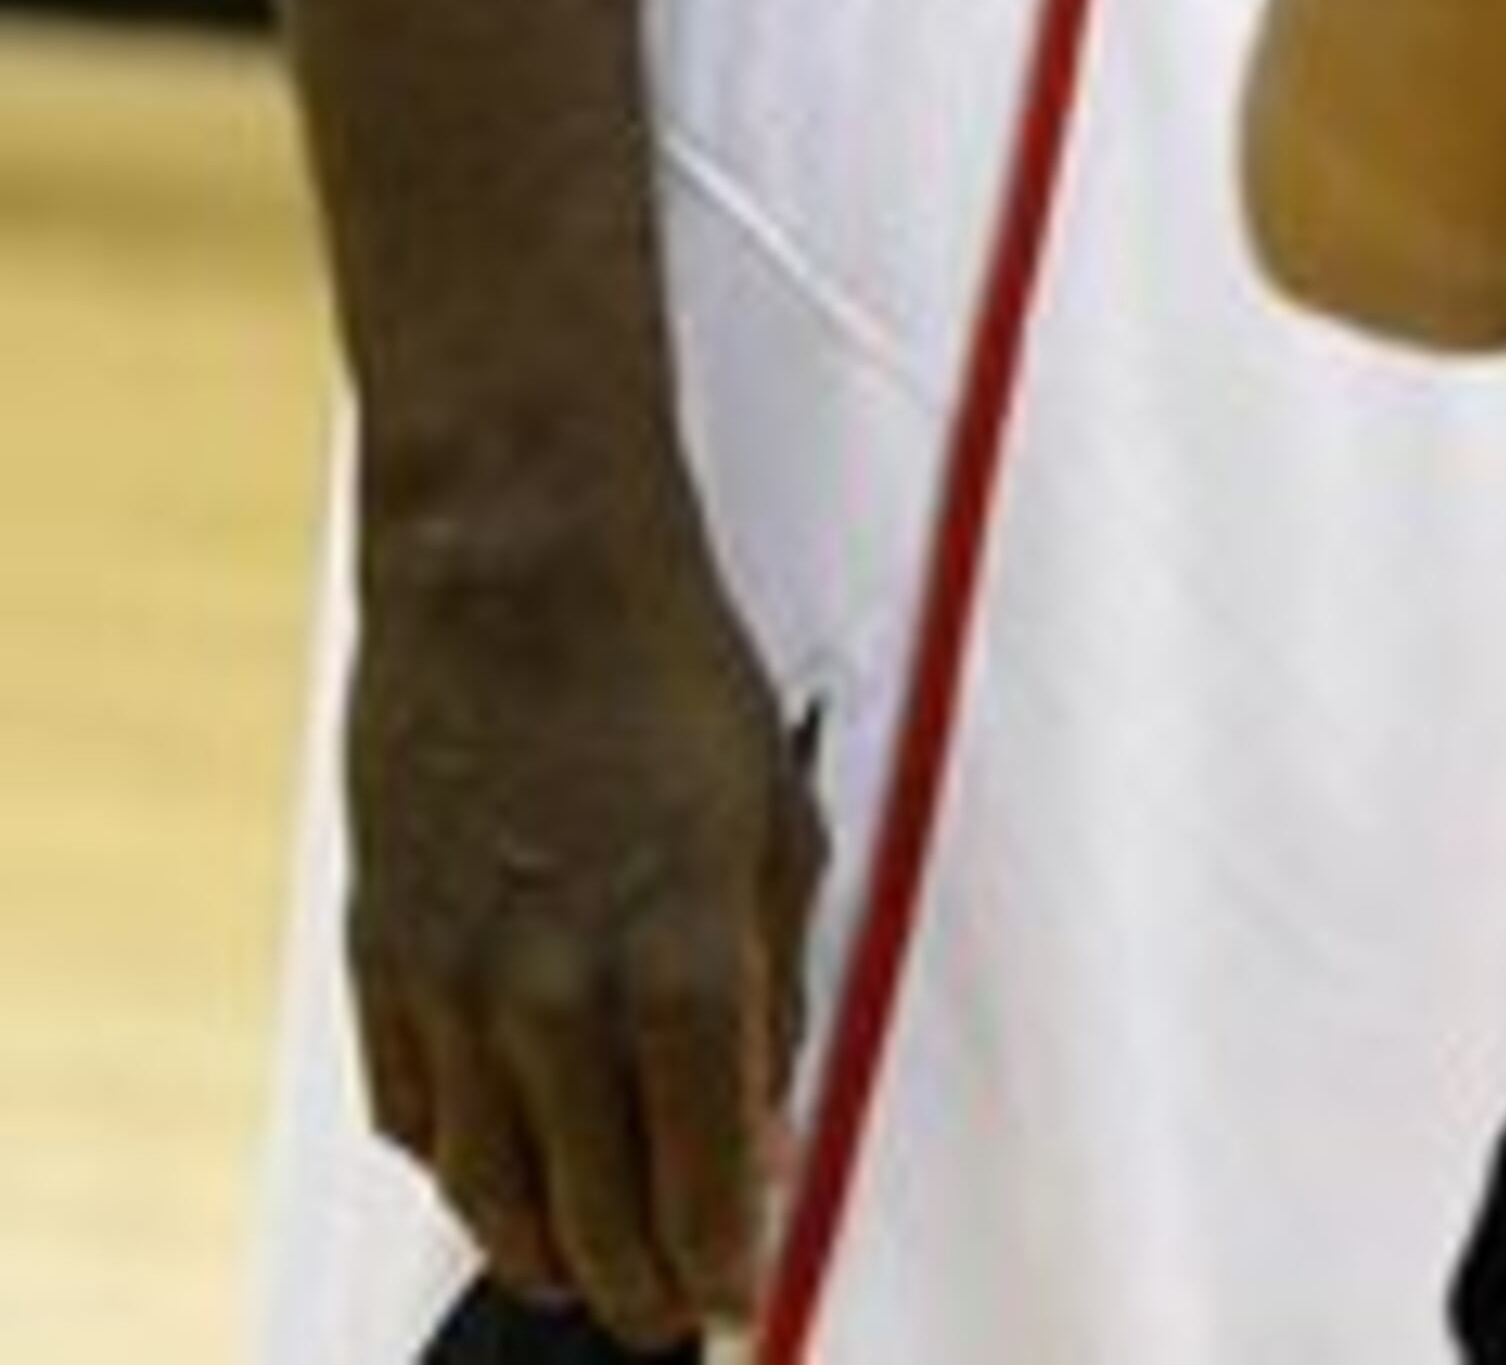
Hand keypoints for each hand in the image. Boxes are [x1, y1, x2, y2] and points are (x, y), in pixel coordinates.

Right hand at [346, 499, 825, 1343]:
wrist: (517, 560)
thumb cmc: (665, 665)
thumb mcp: (777, 825)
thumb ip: (772, 991)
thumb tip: (766, 1120)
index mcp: (680, 963)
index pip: (704, 1194)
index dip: (727, 1271)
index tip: (743, 1298)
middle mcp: (559, 996)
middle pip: (595, 1225)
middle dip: (640, 1290)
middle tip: (671, 1309)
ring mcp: (457, 982)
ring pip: (491, 1195)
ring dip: (544, 1254)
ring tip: (586, 1271)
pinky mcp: (384, 951)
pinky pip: (413, 1113)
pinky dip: (458, 1163)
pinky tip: (498, 1169)